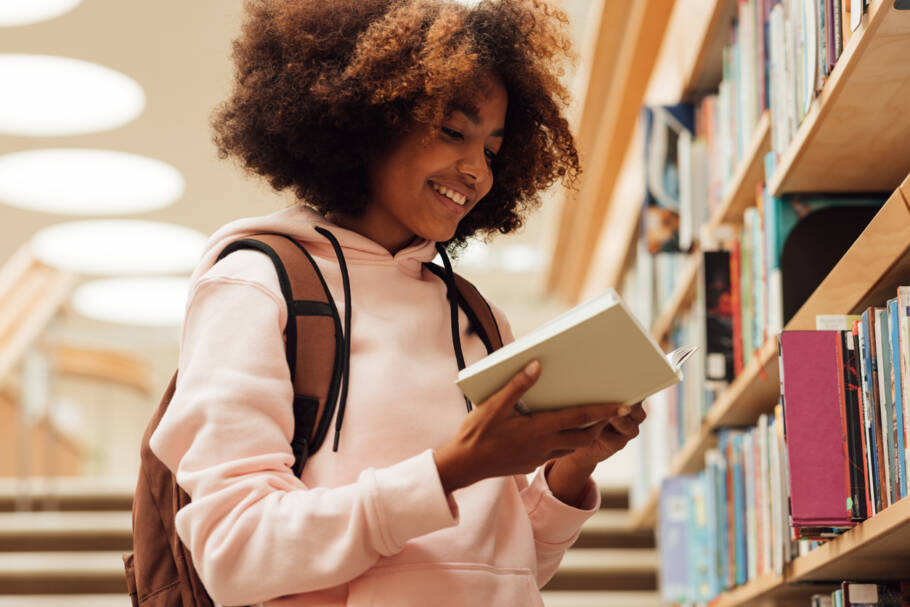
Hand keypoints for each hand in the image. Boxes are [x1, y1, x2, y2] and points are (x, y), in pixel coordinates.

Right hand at [433, 361, 628, 493]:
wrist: (463, 466)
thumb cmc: (476, 434)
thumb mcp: (494, 405)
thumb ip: (518, 385)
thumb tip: (538, 365)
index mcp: (539, 429)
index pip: (580, 418)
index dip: (604, 412)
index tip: (625, 406)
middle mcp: (544, 446)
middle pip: (584, 438)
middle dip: (600, 425)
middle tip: (611, 413)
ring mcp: (537, 458)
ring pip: (570, 448)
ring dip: (583, 435)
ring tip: (588, 421)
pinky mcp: (529, 464)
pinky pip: (553, 453)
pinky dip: (562, 443)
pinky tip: (553, 432)